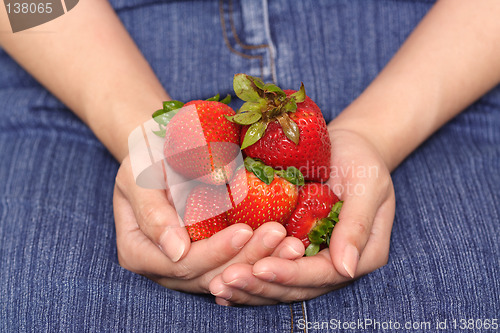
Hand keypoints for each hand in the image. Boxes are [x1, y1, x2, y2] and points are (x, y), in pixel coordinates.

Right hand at [113, 155, 303, 293]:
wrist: (158, 152)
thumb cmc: (145, 158)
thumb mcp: (140, 176)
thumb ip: (153, 212)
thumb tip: (176, 250)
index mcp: (138, 252)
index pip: (181, 264)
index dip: (215, 251)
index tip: (245, 230)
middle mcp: (162, 268)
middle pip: (209, 274)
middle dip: (247, 258)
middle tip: (279, 236)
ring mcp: (187, 267)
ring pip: (228, 275)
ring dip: (261, 261)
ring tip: (291, 245)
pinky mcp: (210, 259)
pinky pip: (237, 265)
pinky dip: (262, 257)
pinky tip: (286, 246)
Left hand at [209, 128, 394, 304]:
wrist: (346, 147)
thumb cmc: (361, 161)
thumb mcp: (367, 186)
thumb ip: (356, 225)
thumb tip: (347, 269)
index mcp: (361, 255)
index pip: (323, 275)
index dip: (291, 274)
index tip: (260, 267)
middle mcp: (336, 264)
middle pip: (297, 287)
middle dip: (261, 285)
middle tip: (226, 279)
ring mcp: (313, 259)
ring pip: (280, 285)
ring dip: (249, 288)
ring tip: (218, 284)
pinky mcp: (292, 250)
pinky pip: (271, 267)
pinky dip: (248, 277)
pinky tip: (221, 283)